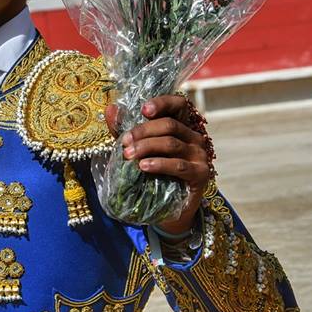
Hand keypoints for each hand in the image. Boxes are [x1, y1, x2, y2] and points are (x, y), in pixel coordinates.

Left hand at [105, 95, 210, 234]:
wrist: (168, 208)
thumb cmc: (153, 173)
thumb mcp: (137, 148)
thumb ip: (124, 129)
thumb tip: (110, 108)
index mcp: (181, 125)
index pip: (178, 105)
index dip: (162, 103)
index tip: (143, 110)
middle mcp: (194, 137)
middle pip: (169, 125)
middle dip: (143, 131)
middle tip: (125, 142)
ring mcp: (199, 155)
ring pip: (171, 143)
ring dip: (146, 147)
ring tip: (128, 155)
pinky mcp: (200, 174)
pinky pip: (178, 165)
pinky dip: (159, 164)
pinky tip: (143, 166)